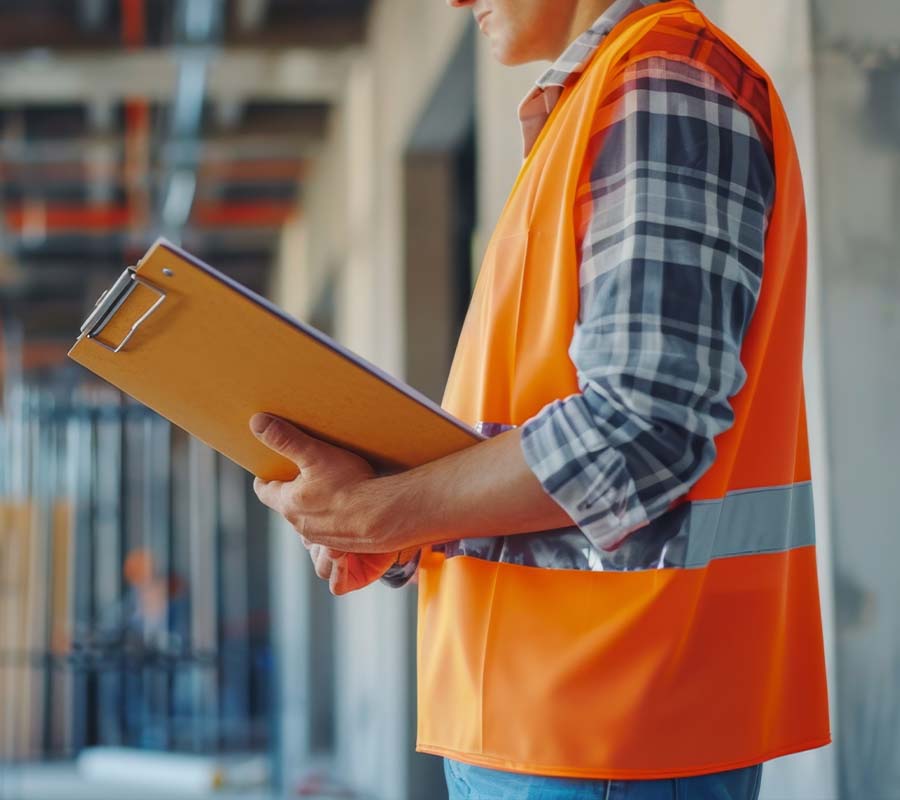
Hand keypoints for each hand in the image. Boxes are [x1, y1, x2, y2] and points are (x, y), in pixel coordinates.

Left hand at [249, 413, 402, 593]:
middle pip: (288, 505)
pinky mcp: (342, 544)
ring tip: (328, 490)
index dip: (264, 479)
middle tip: (303, 473)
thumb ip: (286, 439)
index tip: (267, 470)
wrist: (384, 516)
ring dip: (314, 507)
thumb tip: (257, 423)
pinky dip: (334, 519)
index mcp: (288, 503)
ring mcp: (321, 537)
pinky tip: (349, 508)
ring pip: (309, 519)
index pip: (265, 491)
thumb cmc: (350, 485)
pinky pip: (330, 531)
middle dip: (292, 491)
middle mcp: (300, 524)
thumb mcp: (316, 455)